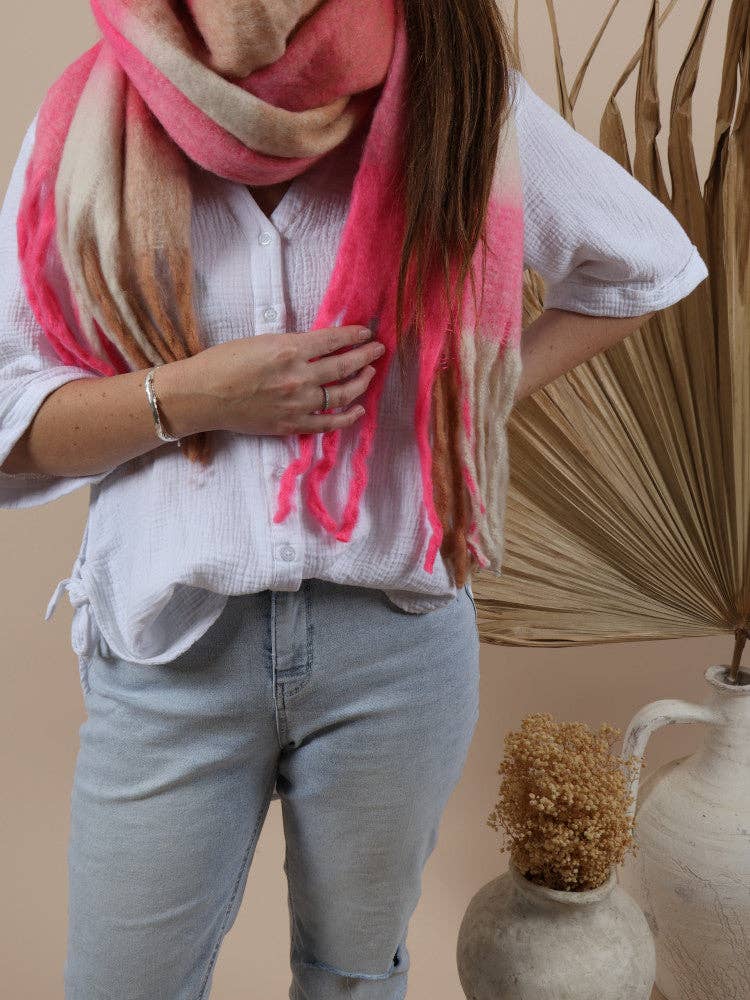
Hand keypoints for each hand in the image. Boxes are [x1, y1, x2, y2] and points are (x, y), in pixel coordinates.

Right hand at [192, 325, 386, 435]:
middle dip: (366, 357)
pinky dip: (347, 417)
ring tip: (369, 375)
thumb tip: (319, 346)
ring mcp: (297, 404)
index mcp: (289, 350)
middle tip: (378, 351)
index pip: (333, 341)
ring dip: (360, 384)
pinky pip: (328, 423)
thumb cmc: (225, 362)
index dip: (354, 336)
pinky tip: (358, 409)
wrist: (203, 395)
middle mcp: (299, 377)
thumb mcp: (261, 341)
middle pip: (344, 367)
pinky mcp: (291, 425)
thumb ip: (293, 345)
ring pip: (342, 395)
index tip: (367, 333)